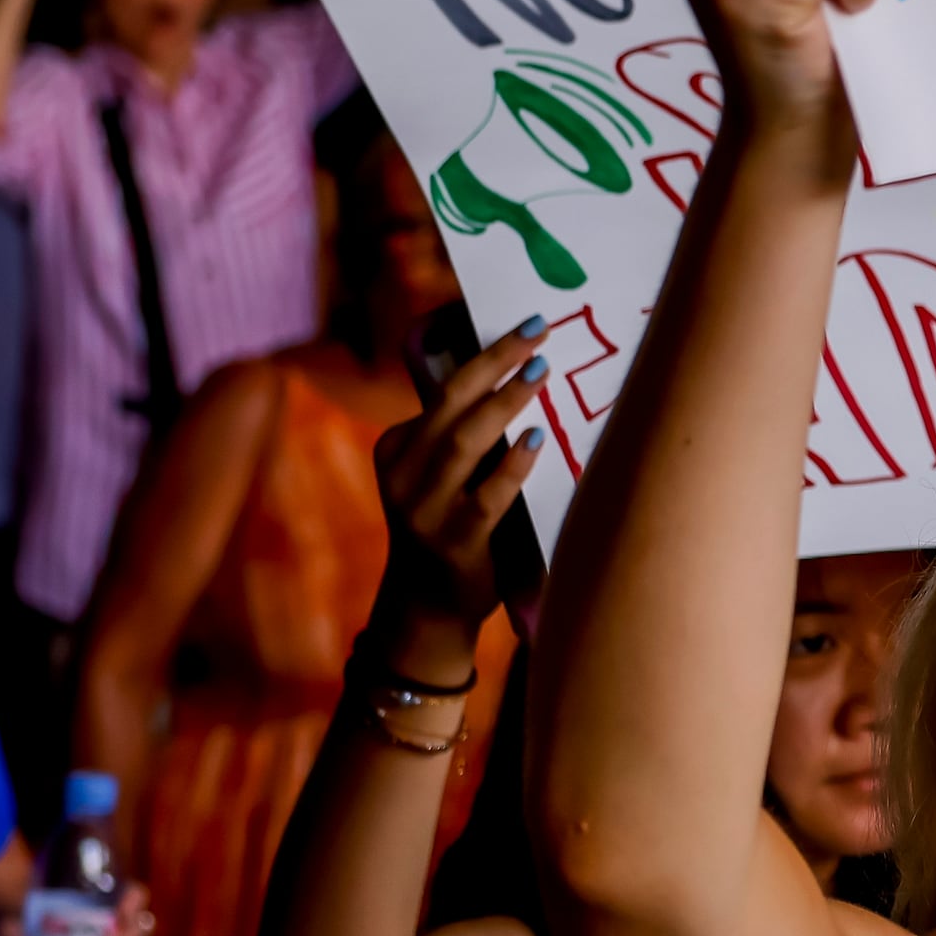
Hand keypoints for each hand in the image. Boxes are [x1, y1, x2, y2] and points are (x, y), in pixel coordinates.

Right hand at [377, 324, 550, 624]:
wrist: (426, 607)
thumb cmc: (448, 525)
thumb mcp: (439, 475)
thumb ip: (463, 434)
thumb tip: (525, 373)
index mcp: (396, 447)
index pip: (441, 390)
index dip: (484, 354)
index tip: (524, 328)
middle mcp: (402, 474)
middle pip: (449, 403)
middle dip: (494, 361)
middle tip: (537, 332)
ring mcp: (423, 510)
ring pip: (463, 443)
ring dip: (504, 404)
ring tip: (540, 372)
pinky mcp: (452, 543)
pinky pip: (486, 497)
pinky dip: (513, 466)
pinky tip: (537, 440)